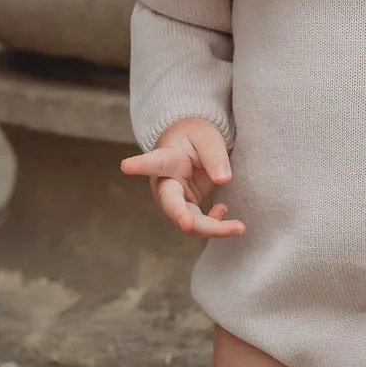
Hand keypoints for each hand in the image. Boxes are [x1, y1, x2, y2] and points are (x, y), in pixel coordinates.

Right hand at [121, 118, 245, 237]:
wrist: (192, 145)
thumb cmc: (196, 137)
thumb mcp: (208, 138)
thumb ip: (214, 156)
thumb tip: (223, 179)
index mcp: (166, 159)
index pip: (153, 162)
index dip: (140, 165)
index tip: (126, 165)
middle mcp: (165, 183)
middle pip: (170, 204)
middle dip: (180, 216)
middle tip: (188, 224)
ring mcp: (175, 200)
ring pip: (188, 223)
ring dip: (212, 229)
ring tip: (239, 227)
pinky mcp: (186, 209)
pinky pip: (199, 225)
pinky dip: (216, 225)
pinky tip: (223, 209)